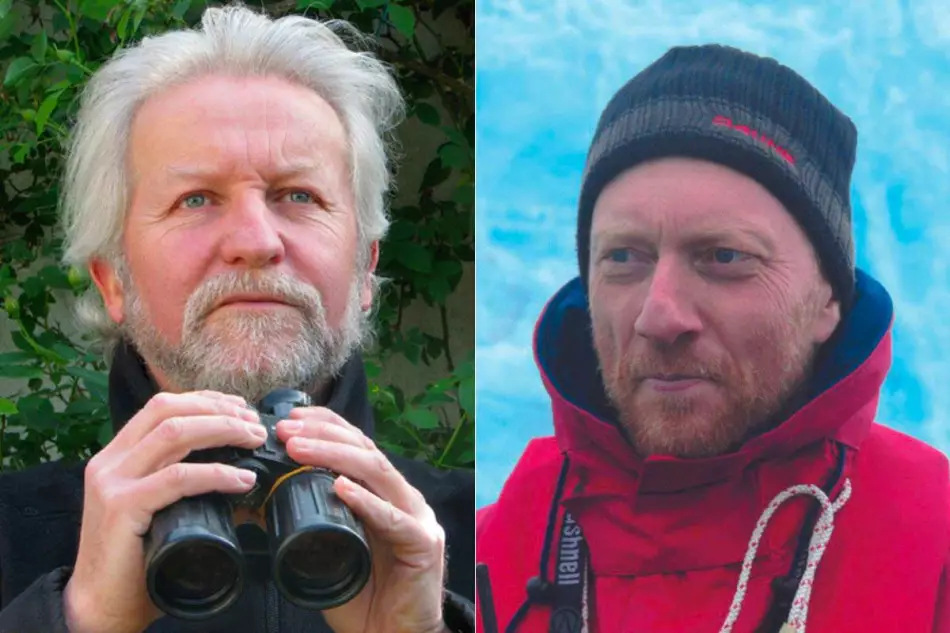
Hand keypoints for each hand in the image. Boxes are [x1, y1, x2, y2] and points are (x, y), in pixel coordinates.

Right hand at [64, 391, 266, 632]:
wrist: (103, 607)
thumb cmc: (140, 560)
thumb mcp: (166, 510)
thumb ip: (192, 487)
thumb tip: (249, 477)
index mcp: (118, 456)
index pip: (162, 407)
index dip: (205, 400)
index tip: (242, 409)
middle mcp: (110, 462)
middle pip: (168, 410)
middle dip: (218, 410)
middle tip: (255, 425)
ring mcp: (112, 482)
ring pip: (174, 434)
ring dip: (222, 430)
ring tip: (255, 441)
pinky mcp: (121, 507)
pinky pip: (177, 477)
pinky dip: (216, 473)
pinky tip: (242, 479)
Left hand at [276, 407, 447, 632]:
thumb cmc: (365, 595)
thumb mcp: (329, 549)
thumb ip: (307, 522)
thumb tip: (256, 499)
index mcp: (384, 493)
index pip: (357, 445)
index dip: (327, 425)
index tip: (291, 417)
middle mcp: (403, 498)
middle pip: (366, 451)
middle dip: (324, 434)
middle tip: (287, 430)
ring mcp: (417, 518)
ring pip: (378, 473)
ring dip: (336, 456)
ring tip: (300, 449)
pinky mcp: (423, 545)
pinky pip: (393, 519)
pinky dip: (367, 502)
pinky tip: (343, 489)